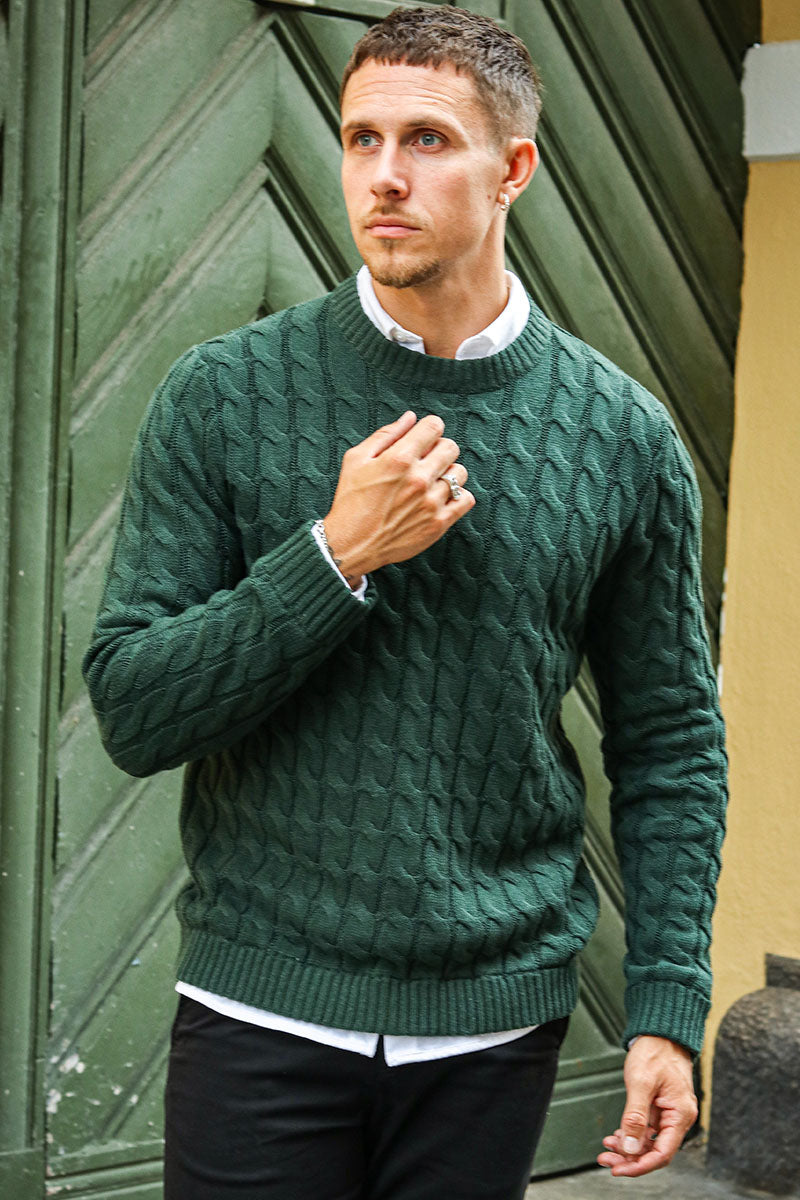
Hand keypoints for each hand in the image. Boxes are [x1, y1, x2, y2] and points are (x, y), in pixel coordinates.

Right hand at [322, 410, 474, 578]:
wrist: (351, 544)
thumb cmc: (350, 501)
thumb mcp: (356, 459)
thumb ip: (386, 435)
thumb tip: (410, 417)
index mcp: (399, 459)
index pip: (434, 427)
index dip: (429, 428)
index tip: (424, 437)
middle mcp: (418, 479)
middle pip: (451, 447)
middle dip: (439, 448)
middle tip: (427, 460)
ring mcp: (431, 502)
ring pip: (460, 473)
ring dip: (448, 473)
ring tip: (432, 482)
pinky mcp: (438, 523)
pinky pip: (466, 500)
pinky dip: (458, 496)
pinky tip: (442, 498)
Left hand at [597, 1036, 696, 1176]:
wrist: (660, 1032)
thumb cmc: (655, 1052)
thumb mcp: (641, 1083)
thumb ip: (635, 1117)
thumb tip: (630, 1148)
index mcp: (680, 1114)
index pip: (662, 1153)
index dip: (640, 1166)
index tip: (619, 1169)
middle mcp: (679, 1117)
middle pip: (655, 1150)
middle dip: (630, 1158)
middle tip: (606, 1159)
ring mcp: (670, 1113)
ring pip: (650, 1141)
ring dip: (628, 1147)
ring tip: (607, 1148)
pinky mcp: (661, 1108)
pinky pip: (647, 1129)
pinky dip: (631, 1133)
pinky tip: (616, 1135)